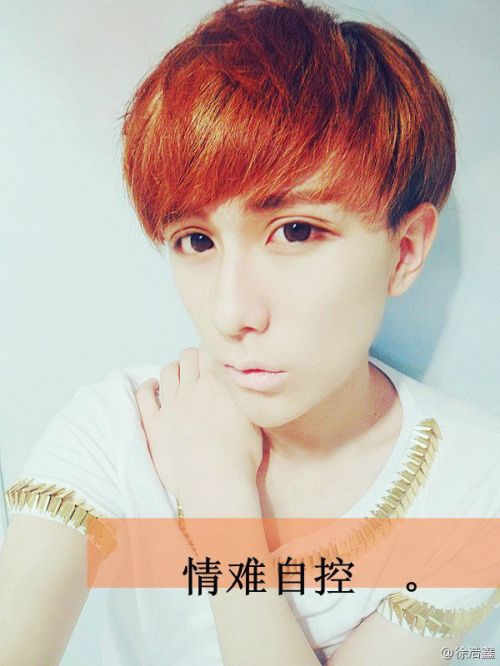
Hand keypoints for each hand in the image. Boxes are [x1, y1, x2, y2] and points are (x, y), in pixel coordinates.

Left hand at [135, 346, 264, 515]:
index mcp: (218, 383)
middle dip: (194, 359)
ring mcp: (171, 404)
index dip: (214, 354)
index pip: (211, 351)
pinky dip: (147, 387)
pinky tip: (153, 388)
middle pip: (188, 355)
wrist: (216, 481)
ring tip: (181, 379)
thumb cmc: (241, 457)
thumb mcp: (254, 417)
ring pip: (168, 370)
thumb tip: (245, 385)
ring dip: (175, 370)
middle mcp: (193, 388)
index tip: (218, 362)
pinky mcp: (155, 424)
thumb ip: (245, 395)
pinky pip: (144, 395)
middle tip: (201, 371)